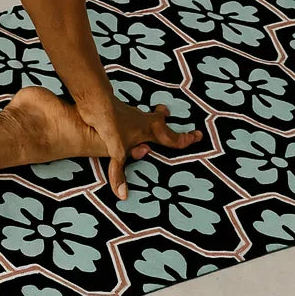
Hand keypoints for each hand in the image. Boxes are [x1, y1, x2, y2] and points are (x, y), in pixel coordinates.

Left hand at [71, 92, 201, 200]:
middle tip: (182, 130)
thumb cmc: (110, 122)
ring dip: (157, 120)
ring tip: (161, 120)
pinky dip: (140, 121)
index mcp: (150, 129)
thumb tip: (123, 195)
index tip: (198, 136)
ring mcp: (132, 116)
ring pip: (149, 118)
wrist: (96, 100)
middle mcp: (144, 121)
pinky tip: (133, 124)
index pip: (172, 138)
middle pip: (163, 124)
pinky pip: (136, 118)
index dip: (186, 139)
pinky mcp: (121, 114)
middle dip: (172, 129)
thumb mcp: (116, 150)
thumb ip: (119, 172)